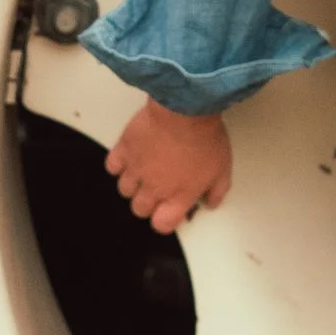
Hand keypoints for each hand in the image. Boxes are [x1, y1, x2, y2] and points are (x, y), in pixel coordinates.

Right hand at [105, 98, 232, 232]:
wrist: (185, 109)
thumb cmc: (205, 138)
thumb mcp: (223, 169)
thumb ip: (216, 191)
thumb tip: (210, 203)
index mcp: (178, 197)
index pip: (162, 224)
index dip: (164, 220)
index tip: (170, 210)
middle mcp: (153, 188)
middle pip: (139, 209)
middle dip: (148, 203)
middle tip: (158, 188)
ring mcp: (136, 169)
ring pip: (124, 189)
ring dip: (133, 185)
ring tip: (144, 171)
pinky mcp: (124, 149)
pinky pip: (112, 166)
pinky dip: (119, 165)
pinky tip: (130, 157)